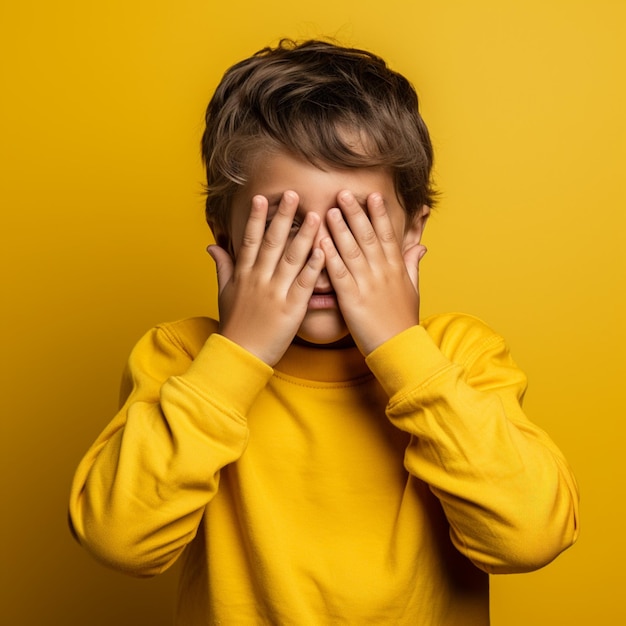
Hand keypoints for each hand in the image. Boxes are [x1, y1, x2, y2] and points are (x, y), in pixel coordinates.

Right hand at [208, 192, 324, 365]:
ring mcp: (276, 292)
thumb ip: (222, 266)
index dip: (256, 218)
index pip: (250, 239)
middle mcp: (259, 279)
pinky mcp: (291, 308)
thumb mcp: (224, 293)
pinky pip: (305, 283)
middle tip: (293, 193)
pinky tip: (324, 250)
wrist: (240, 355)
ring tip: (316, 215)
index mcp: (244, 274)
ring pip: (292, 258)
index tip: (261, 197)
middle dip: (282, 216)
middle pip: (272, 242)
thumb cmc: (234, 325)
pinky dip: (314, 266)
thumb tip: (211, 245)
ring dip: (304, 235)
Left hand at [321, 191, 425, 354]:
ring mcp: (367, 284)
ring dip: (340, 228)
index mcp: (396, 268)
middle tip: (343, 192)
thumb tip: (420, 245)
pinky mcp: (351, 298)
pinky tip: (320, 242)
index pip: (388, 234)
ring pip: (352, 250)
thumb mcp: (413, 289)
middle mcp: (382, 271)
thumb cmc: (403, 320)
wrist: (399, 347)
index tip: (372, 195)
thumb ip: (412, 264)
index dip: (379, 214)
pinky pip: (339, 273)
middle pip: (368, 236)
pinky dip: (329, 256)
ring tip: (330, 209)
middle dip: (355, 213)